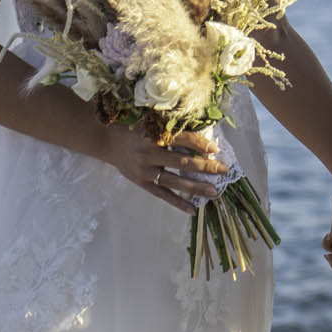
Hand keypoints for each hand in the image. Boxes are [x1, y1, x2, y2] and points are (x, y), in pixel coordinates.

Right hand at [103, 125, 226, 212]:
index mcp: (153, 135)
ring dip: (196, 187)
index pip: (182, 139)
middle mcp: (149, 154)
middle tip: (223, 170)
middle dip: (205, 166)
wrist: (107, 141)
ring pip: (175, 181)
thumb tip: (200, 137)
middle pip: (182, 162)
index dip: (199, 144)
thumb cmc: (133, 128)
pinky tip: (193, 209)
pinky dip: (178, 203)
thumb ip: (171, 128)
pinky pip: (163, 195)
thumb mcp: (150, 122)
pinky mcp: (143, 183)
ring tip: (214, 192)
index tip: (215, 149)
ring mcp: (145, 171)